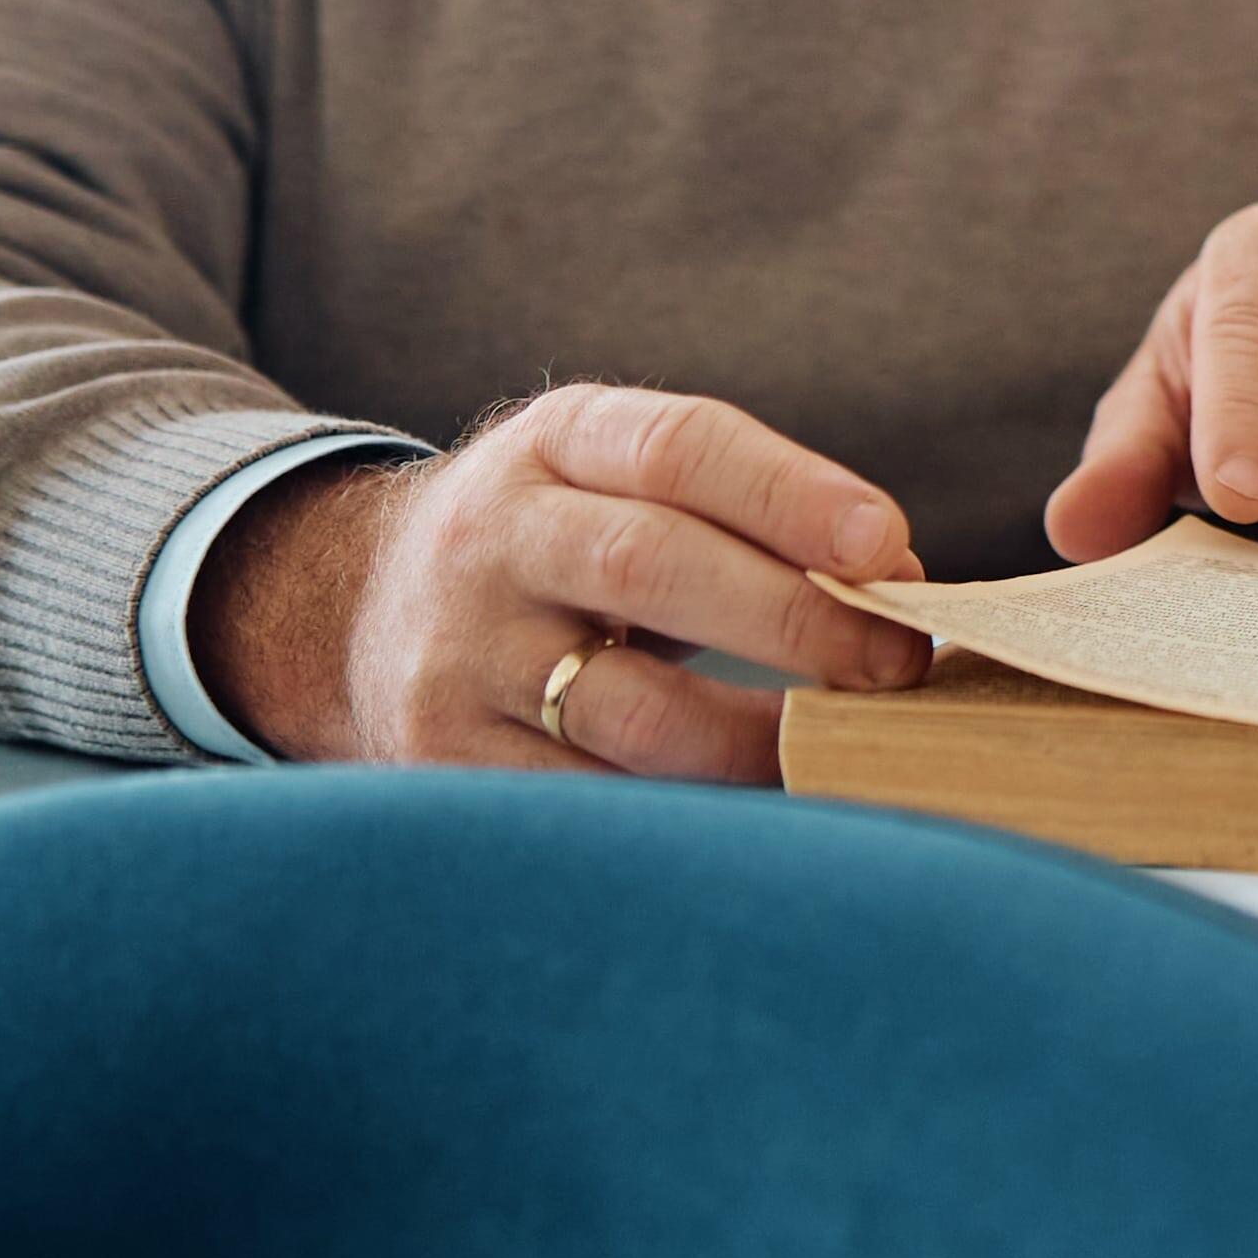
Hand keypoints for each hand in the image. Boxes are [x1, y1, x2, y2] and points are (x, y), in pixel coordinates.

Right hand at [198, 384, 935, 774]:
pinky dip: (688, 813)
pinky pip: (588, 802)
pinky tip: (757, 813)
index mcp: (555, 444)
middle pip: (647, 565)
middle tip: (897, 663)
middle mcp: (494, 538)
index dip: (790, 493)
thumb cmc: (563, 546)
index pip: (678, 446)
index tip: (891, 546)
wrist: (357, 611)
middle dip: (791, 618)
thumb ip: (744, 512)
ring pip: (625, 709)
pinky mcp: (443, 758)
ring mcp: (460, 653)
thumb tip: (899, 584)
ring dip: (756, 738)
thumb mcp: (620, 480)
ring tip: (842, 751)